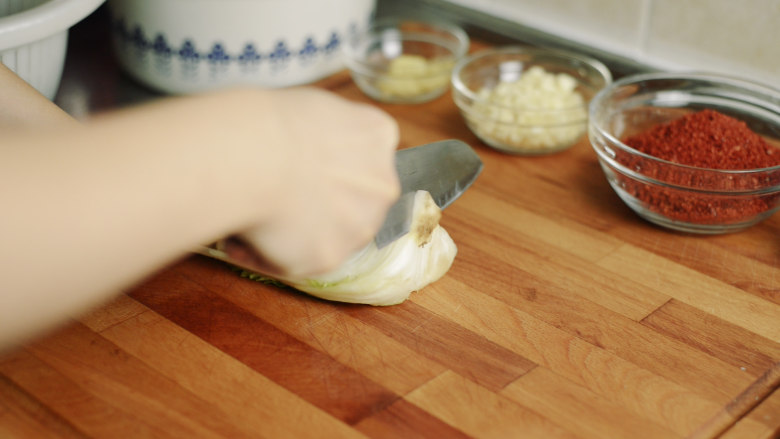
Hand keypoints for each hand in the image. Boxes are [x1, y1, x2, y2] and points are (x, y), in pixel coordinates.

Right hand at [237, 87, 399, 276]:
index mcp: (377, 135)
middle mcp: (383, 184)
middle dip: (323, 203)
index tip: (300, 165)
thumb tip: (302, 150)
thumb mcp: (310, 106)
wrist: (253, 154)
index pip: (363, 156)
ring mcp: (360, 225)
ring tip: (258, 214)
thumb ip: (323, 132)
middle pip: (356, 200)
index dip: (328, 163)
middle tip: (279, 194)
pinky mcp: (330, 258)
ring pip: (331, 234)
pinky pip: (299, 260)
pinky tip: (250, 232)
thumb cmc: (266, 120)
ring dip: (301, 231)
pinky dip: (273, 253)